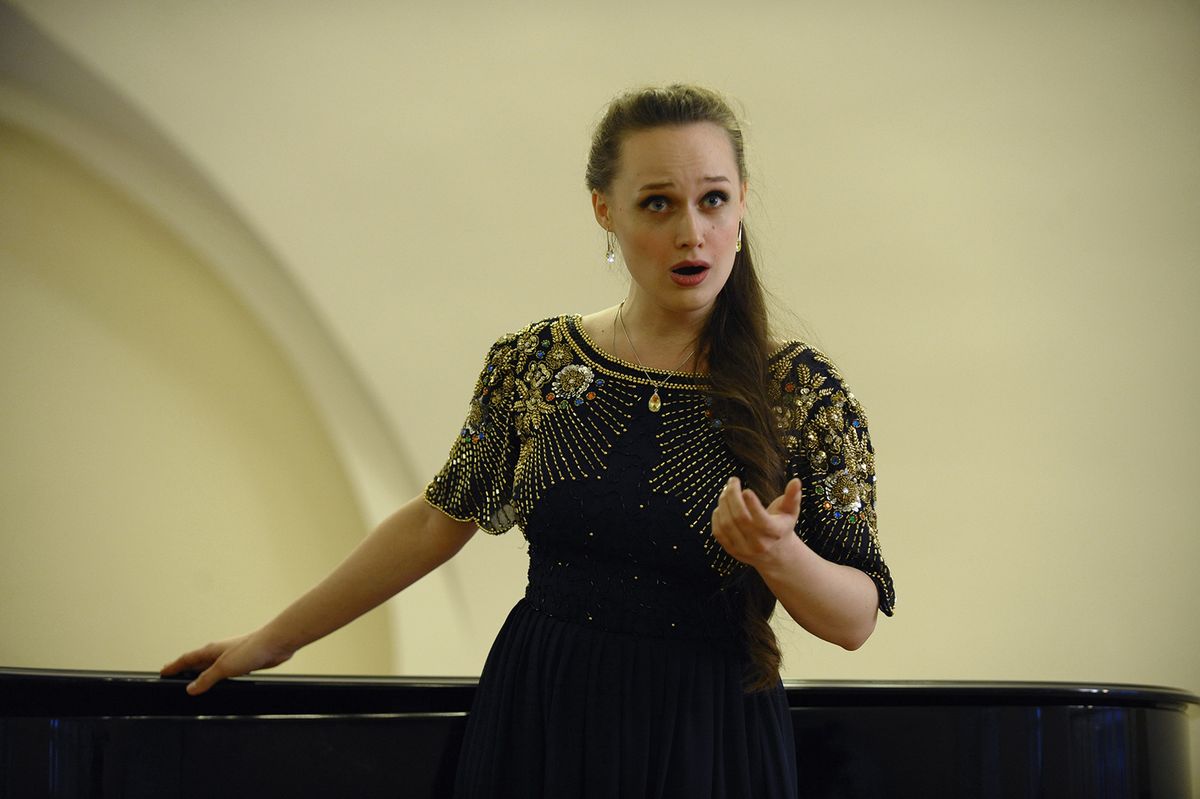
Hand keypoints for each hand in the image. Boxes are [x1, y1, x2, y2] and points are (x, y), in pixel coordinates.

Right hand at [160, 631, 293, 695]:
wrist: (276, 643)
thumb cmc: (252, 648)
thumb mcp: (224, 667)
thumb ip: (206, 678)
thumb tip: (191, 688)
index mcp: (210, 650)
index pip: (186, 659)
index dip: (173, 666)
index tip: (162, 671)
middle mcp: (219, 652)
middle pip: (196, 662)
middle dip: (184, 669)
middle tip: (173, 675)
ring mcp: (230, 656)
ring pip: (210, 666)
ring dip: (200, 673)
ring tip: (192, 680)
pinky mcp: (242, 662)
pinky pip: (223, 670)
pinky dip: (216, 676)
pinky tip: (220, 682)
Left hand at [711, 476, 803, 568]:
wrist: (775, 554)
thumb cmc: (782, 526)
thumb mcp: (790, 512)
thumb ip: (793, 496)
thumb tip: (796, 481)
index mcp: (775, 533)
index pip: (761, 520)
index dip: (752, 504)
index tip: (745, 489)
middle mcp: (759, 544)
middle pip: (740, 518)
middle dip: (733, 496)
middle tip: (732, 481)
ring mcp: (744, 549)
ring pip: (727, 524)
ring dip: (723, 503)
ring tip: (726, 490)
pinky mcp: (732, 551)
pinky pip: (718, 532)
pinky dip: (717, 516)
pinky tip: (722, 505)